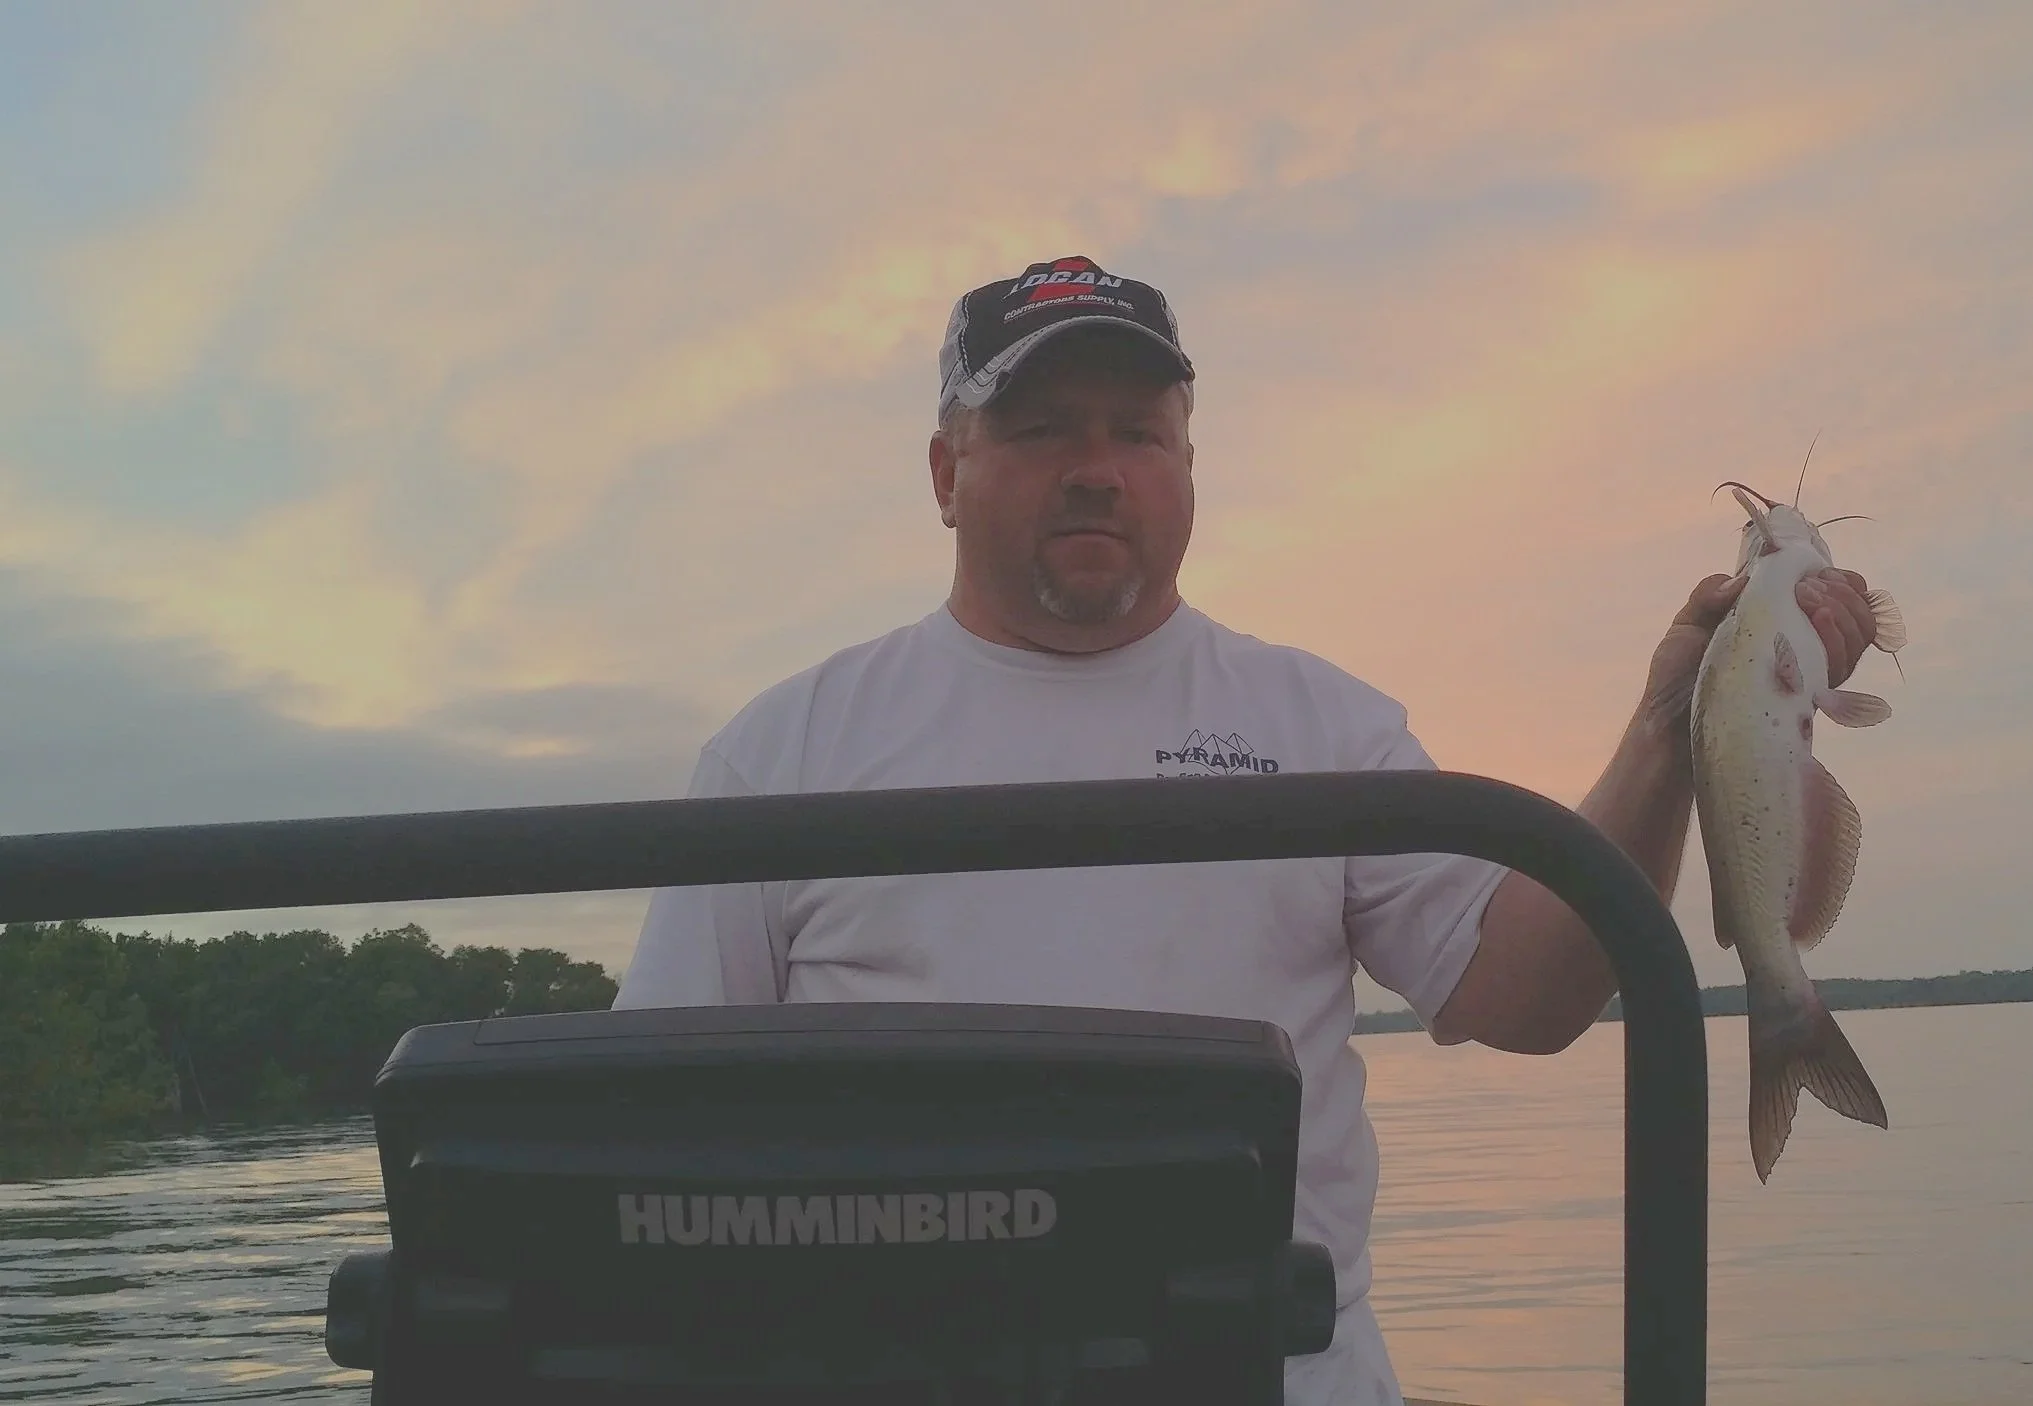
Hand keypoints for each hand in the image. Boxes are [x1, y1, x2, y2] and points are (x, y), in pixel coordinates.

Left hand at [1639, 568, 1878, 735]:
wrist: (1668, 738)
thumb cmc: (1674, 684)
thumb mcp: (1684, 631)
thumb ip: (1708, 598)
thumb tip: (1742, 579)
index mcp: (1775, 629)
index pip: (1827, 604)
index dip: (1841, 585)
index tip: (1827, 573)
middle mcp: (1797, 653)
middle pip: (1851, 621)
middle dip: (1843, 596)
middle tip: (1810, 589)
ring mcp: (1803, 679)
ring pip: (1852, 643)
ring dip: (1843, 612)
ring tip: (1811, 601)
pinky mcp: (1804, 703)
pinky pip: (1839, 671)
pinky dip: (1837, 640)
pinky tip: (1819, 621)